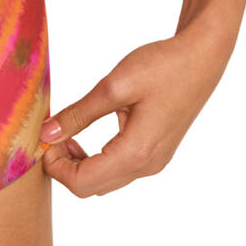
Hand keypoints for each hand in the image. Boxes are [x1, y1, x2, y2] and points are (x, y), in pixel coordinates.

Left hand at [38, 20, 235, 196]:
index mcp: (135, 153)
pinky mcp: (156, 153)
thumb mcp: (114, 86)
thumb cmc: (162, 67)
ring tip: (67, 132)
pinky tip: (88, 132)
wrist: (201, 58)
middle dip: (64, 167)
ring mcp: (154, 162)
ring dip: (80, 164)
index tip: (44, 139)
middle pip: (92, 187)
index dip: (55, 166)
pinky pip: (119, 169)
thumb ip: (79, 114)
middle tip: (52, 134)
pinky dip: (97, 159)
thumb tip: (48, 133)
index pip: (82, 183)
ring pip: (105, 181)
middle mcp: (147, 166)